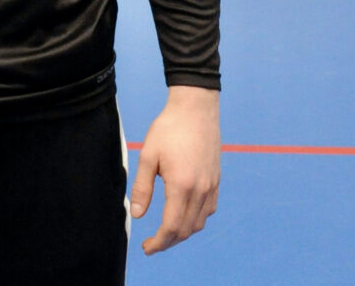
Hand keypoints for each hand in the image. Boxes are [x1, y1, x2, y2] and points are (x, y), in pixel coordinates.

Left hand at [130, 85, 219, 253]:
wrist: (196, 107)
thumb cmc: (169, 128)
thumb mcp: (148, 156)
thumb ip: (143, 188)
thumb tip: (138, 215)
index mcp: (182, 185)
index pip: (171, 227)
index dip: (158, 243)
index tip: (146, 248)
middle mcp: (200, 189)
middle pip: (186, 230)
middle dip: (168, 242)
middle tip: (152, 243)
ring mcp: (211, 185)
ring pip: (199, 222)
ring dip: (182, 232)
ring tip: (166, 231)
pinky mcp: (217, 179)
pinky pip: (209, 209)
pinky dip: (196, 219)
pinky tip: (184, 214)